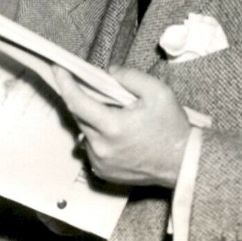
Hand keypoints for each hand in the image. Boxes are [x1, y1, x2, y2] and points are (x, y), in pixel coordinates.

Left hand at [53, 65, 190, 187]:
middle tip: (92, 88)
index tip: (58, 69)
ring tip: (114, 115)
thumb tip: (108, 73)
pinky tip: (117, 134)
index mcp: (112, 127)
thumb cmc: (172, 128)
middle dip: (82, 99)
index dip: (65, 83)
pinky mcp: (102, 172)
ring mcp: (99, 162)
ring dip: (92, 120)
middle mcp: (101, 147)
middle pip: (79, 116)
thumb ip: (130, 77)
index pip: (77, 102)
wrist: (183, 163)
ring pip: (85, 132)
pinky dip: (98, 137)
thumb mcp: (158, 92)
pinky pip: (91, 148)